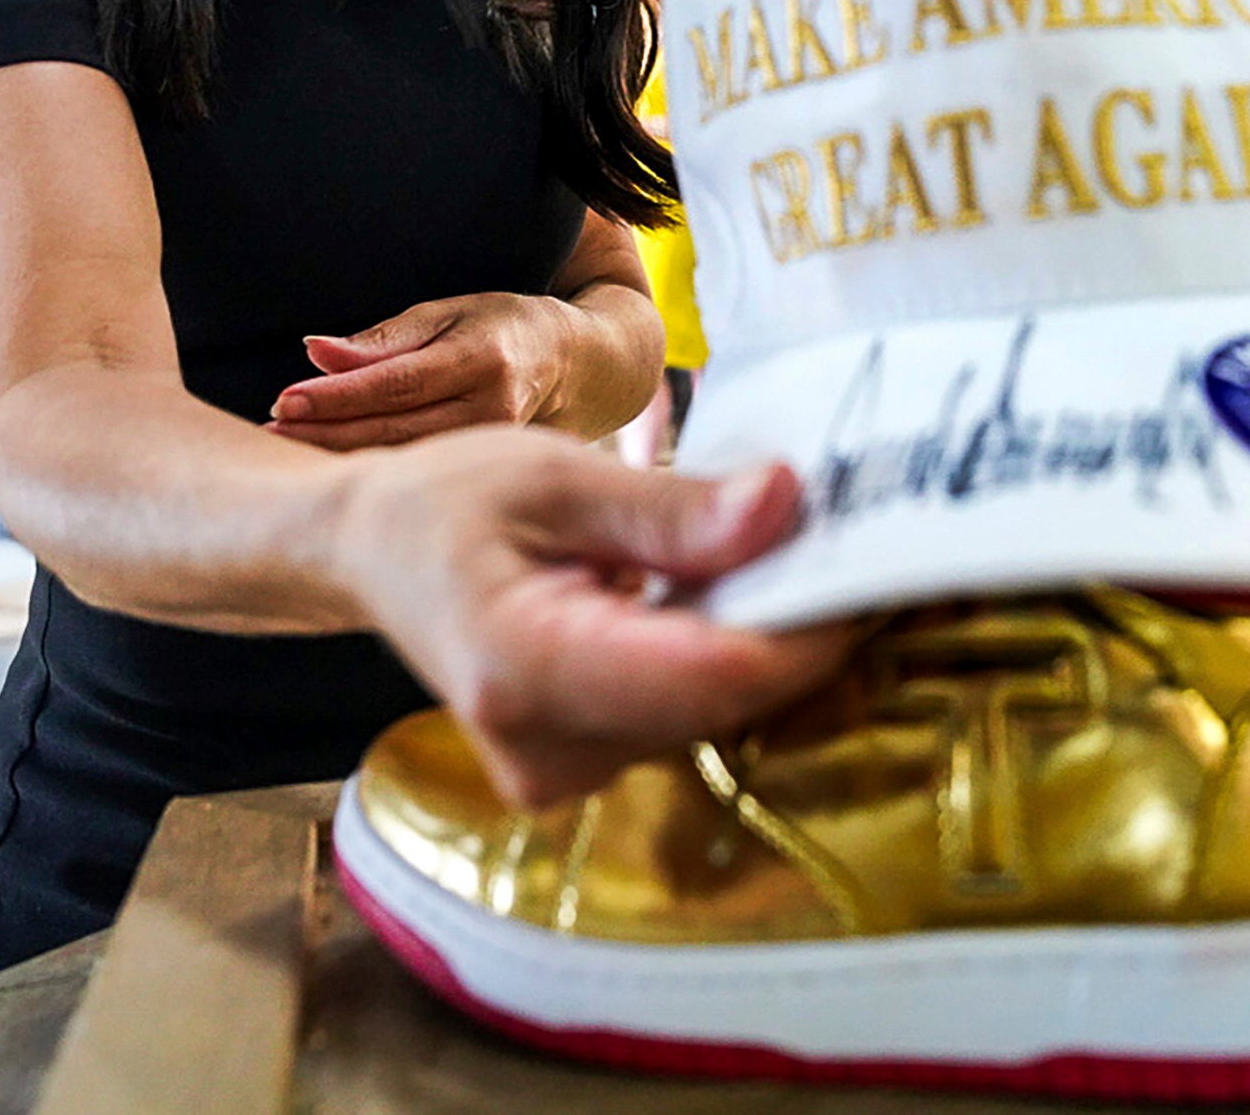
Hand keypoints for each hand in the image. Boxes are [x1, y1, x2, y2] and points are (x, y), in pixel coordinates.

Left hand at [269, 294, 580, 448]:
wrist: (579, 368)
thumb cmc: (503, 328)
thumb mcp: (450, 313)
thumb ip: (384, 339)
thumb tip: (315, 350)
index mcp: (482, 360)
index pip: (395, 384)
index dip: (337, 396)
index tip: (283, 402)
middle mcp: (491, 411)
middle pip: (392, 429)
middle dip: (325, 434)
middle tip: (267, 433)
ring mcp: (491, 450)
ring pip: (402, 458)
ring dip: (339, 457)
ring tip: (281, 452)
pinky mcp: (484, 473)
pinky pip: (418, 472)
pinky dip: (370, 470)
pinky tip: (327, 470)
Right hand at [331, 428, 854, 805]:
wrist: (371, 550)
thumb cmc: (448, 499)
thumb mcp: (556, 475)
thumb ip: (674, 508)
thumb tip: (788, 505)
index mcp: (527, 670)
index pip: (712, 676)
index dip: (811, 627)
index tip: (878, 559)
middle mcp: (548, 751)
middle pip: (723, 697)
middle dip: (796, 619)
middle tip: (851, 531)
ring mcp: (566, 774)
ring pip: (715, 708)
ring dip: (762, 633)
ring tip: (787, 546)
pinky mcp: (586, 766)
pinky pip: (686, 711)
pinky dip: (721, 649)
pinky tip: (728, 587)